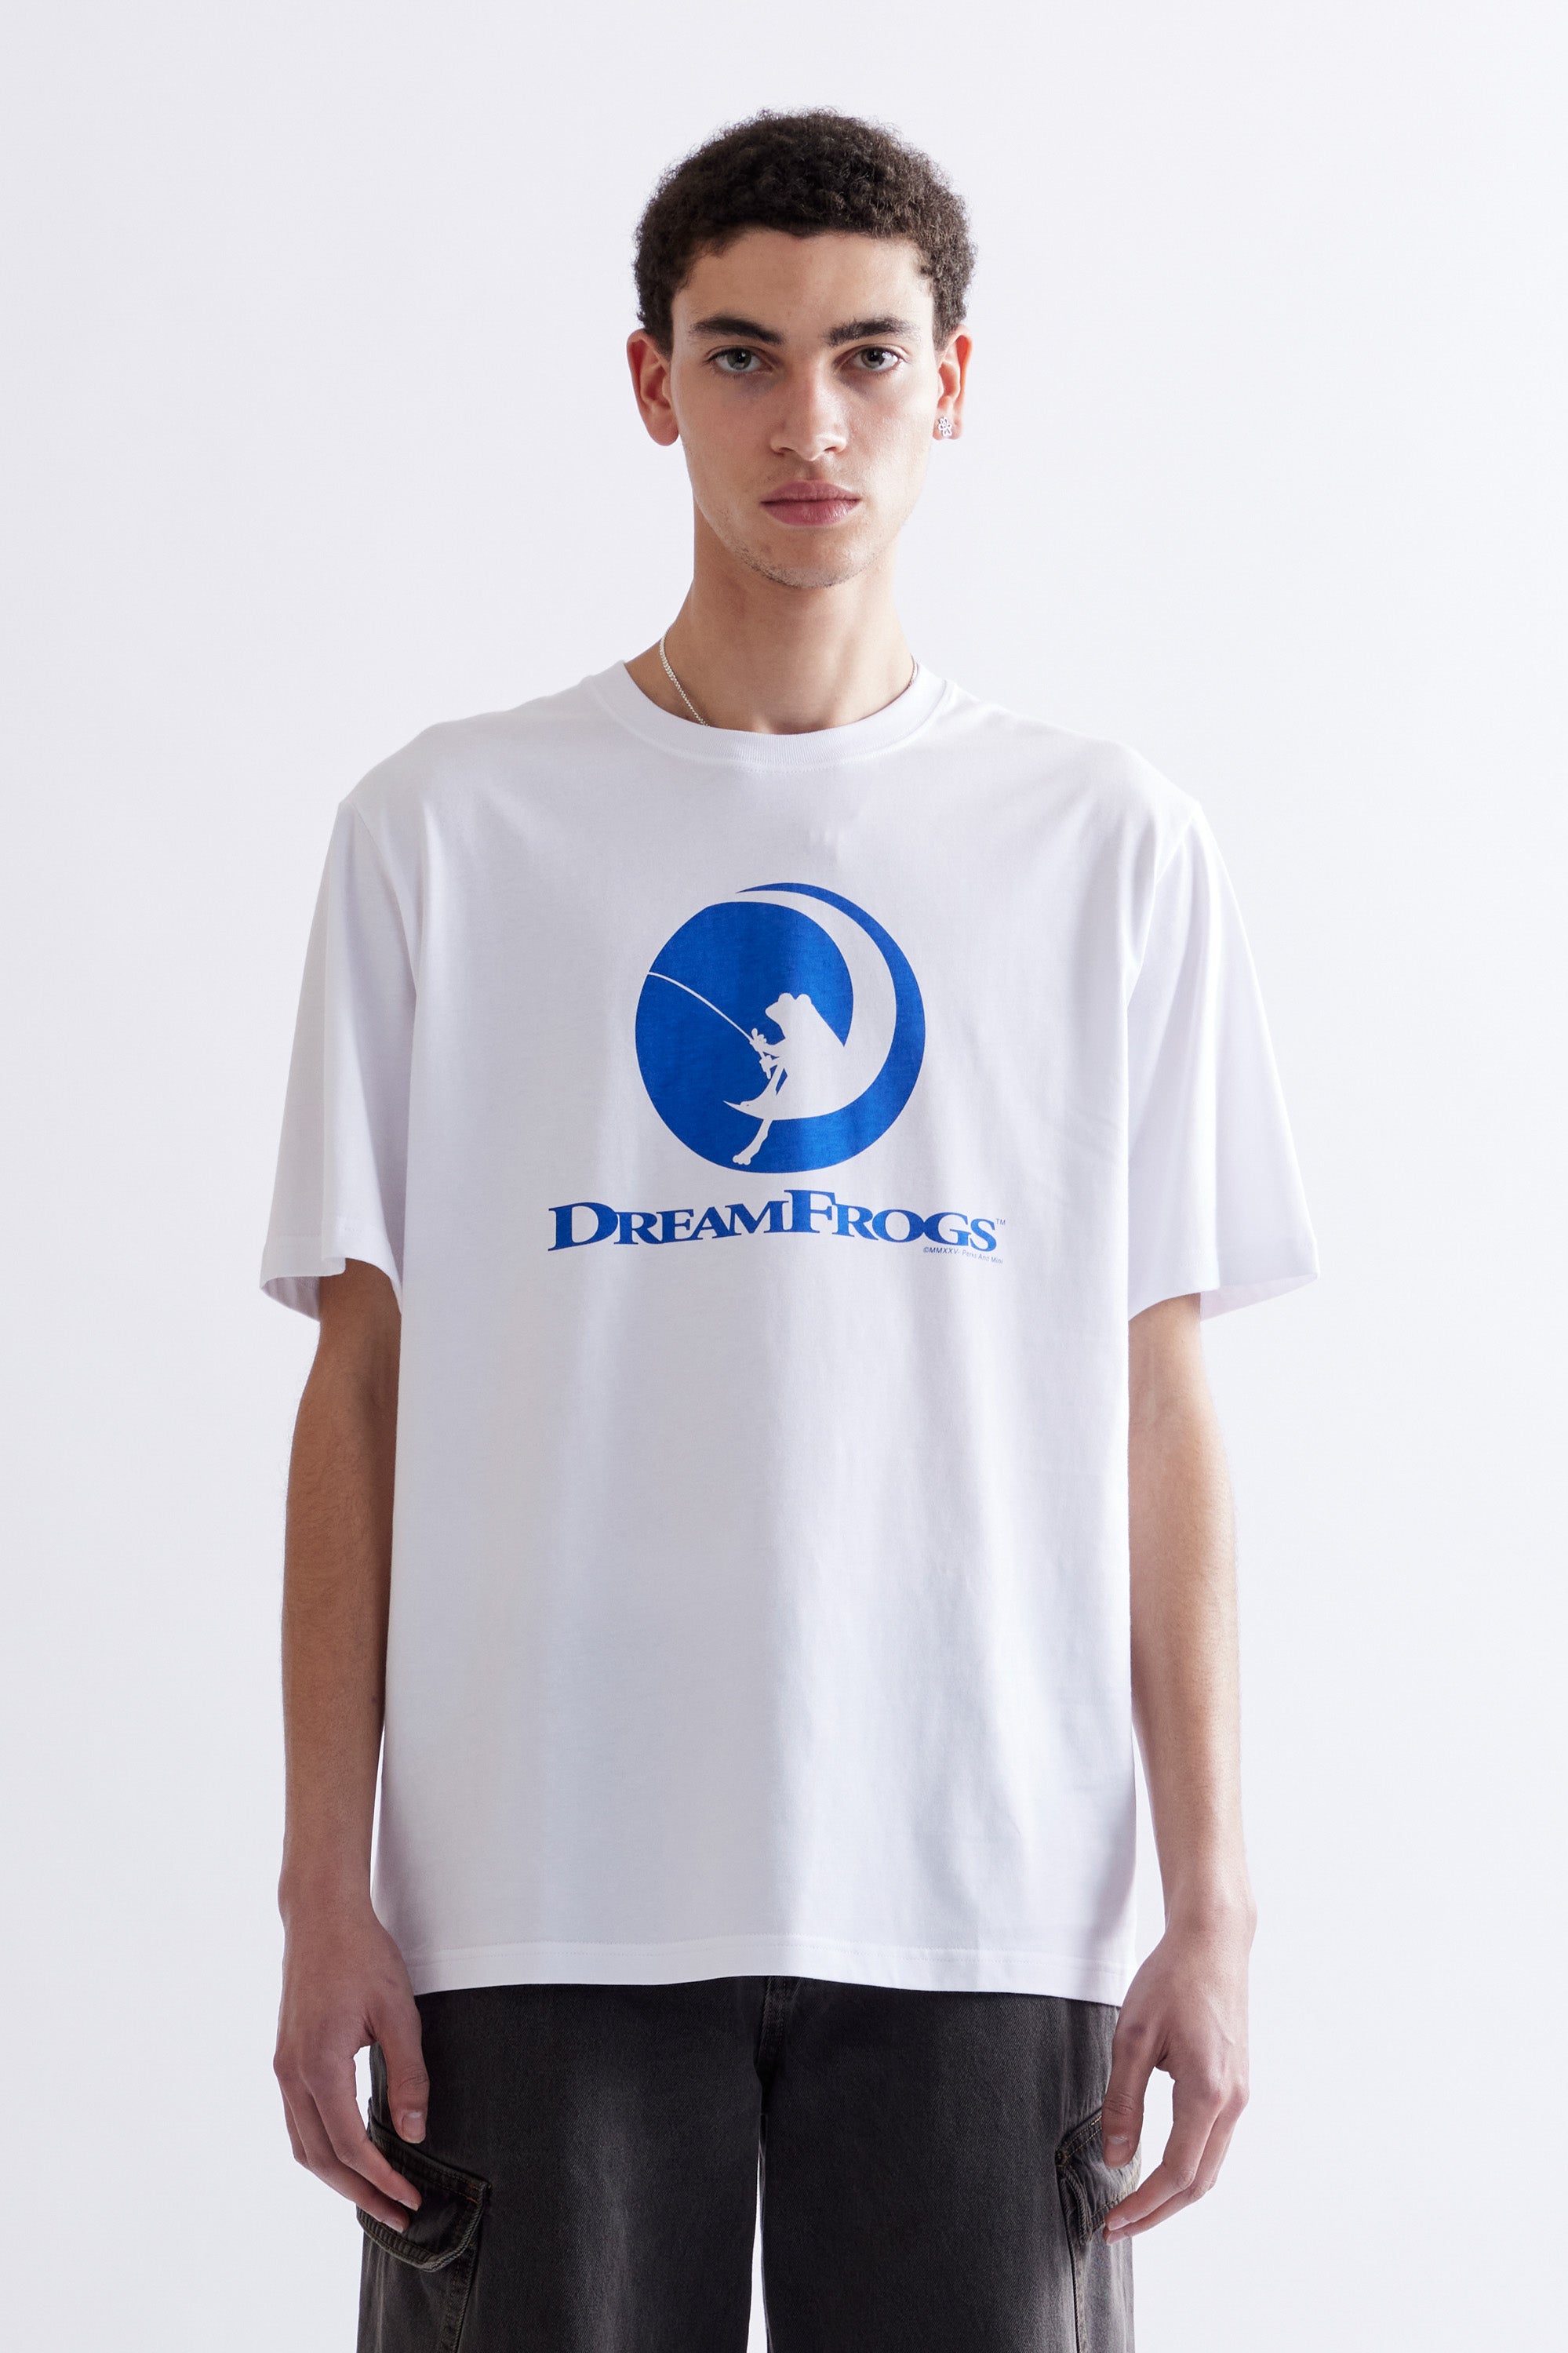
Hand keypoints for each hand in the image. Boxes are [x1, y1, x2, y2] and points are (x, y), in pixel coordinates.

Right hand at [274, 1893, 429, 2229]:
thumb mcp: (399, 2011)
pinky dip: (323, 2150)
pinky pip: (298, 2123)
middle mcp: (292, 2074)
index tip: (410, 2196)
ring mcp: (283, 2068)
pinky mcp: (285, 2060)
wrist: (321, 1916)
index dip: (380, 2178)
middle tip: (398, 2212)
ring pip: (303, 2145)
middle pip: (320, 2158)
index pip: (348, 2144)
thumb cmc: (363, 1955)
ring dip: (338, 2178)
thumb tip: (413, 2133)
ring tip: (376, 2195)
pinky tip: (350, 2155)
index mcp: (320, 2065)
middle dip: (359, 2193)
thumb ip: (408, 2074)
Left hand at [1099, 1906, 1251, 2241]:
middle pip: (1199, 2183)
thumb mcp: (1132, 2037)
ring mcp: (1239, 2095)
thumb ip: (1122, 2101)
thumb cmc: (1171, 1979)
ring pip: (1210, 2166)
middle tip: (1117, 2227)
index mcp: (1207, 2093)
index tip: (1112, 2223)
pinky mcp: (1235, 2084)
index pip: (1177, 2173)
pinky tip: (1159, 2166)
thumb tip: (1114, 2158)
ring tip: (1133, 2204)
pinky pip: (1214, 2142)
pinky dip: (1187, 2166)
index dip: (1144, 2206)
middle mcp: (1231, 2102)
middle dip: (1158, 2212)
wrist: (1213, 1942)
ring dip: (1173, 2193)